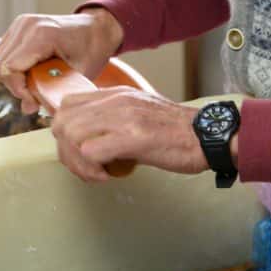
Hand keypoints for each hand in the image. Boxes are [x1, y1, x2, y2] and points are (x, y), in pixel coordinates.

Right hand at [0, 9, 123, 112]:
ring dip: (13, 78)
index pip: (10, 68)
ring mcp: (19, 24)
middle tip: (37, 95)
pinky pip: (3, 54)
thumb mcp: (77, 74)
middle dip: (15, 86)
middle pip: (0, 65)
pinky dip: (13, 69)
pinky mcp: (17, 27)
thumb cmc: (91, 50)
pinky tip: (33, 72)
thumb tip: (27, 109)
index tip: (36, 99)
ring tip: (37, 83)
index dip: (19, 89)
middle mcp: (26, 25)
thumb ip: (52, 91)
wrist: (96, 28)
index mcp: (42, 34)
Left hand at [50, 86, 207, 182]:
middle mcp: (116, 101)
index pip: (68, 105)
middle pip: (63, 122)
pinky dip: (91, 169)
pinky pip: (90, 152)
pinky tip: (107, 175)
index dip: (65, 130)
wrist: (207, 135)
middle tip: (84, 167)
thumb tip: (90, 138)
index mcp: (116, 94)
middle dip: (66, 151)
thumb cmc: (177, 131)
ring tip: (96, 173)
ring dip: (77, 162)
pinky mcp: (133, 137)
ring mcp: (124, 117)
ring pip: (72, 136)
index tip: (77, 150)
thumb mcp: (140, 112)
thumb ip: (114, 118)